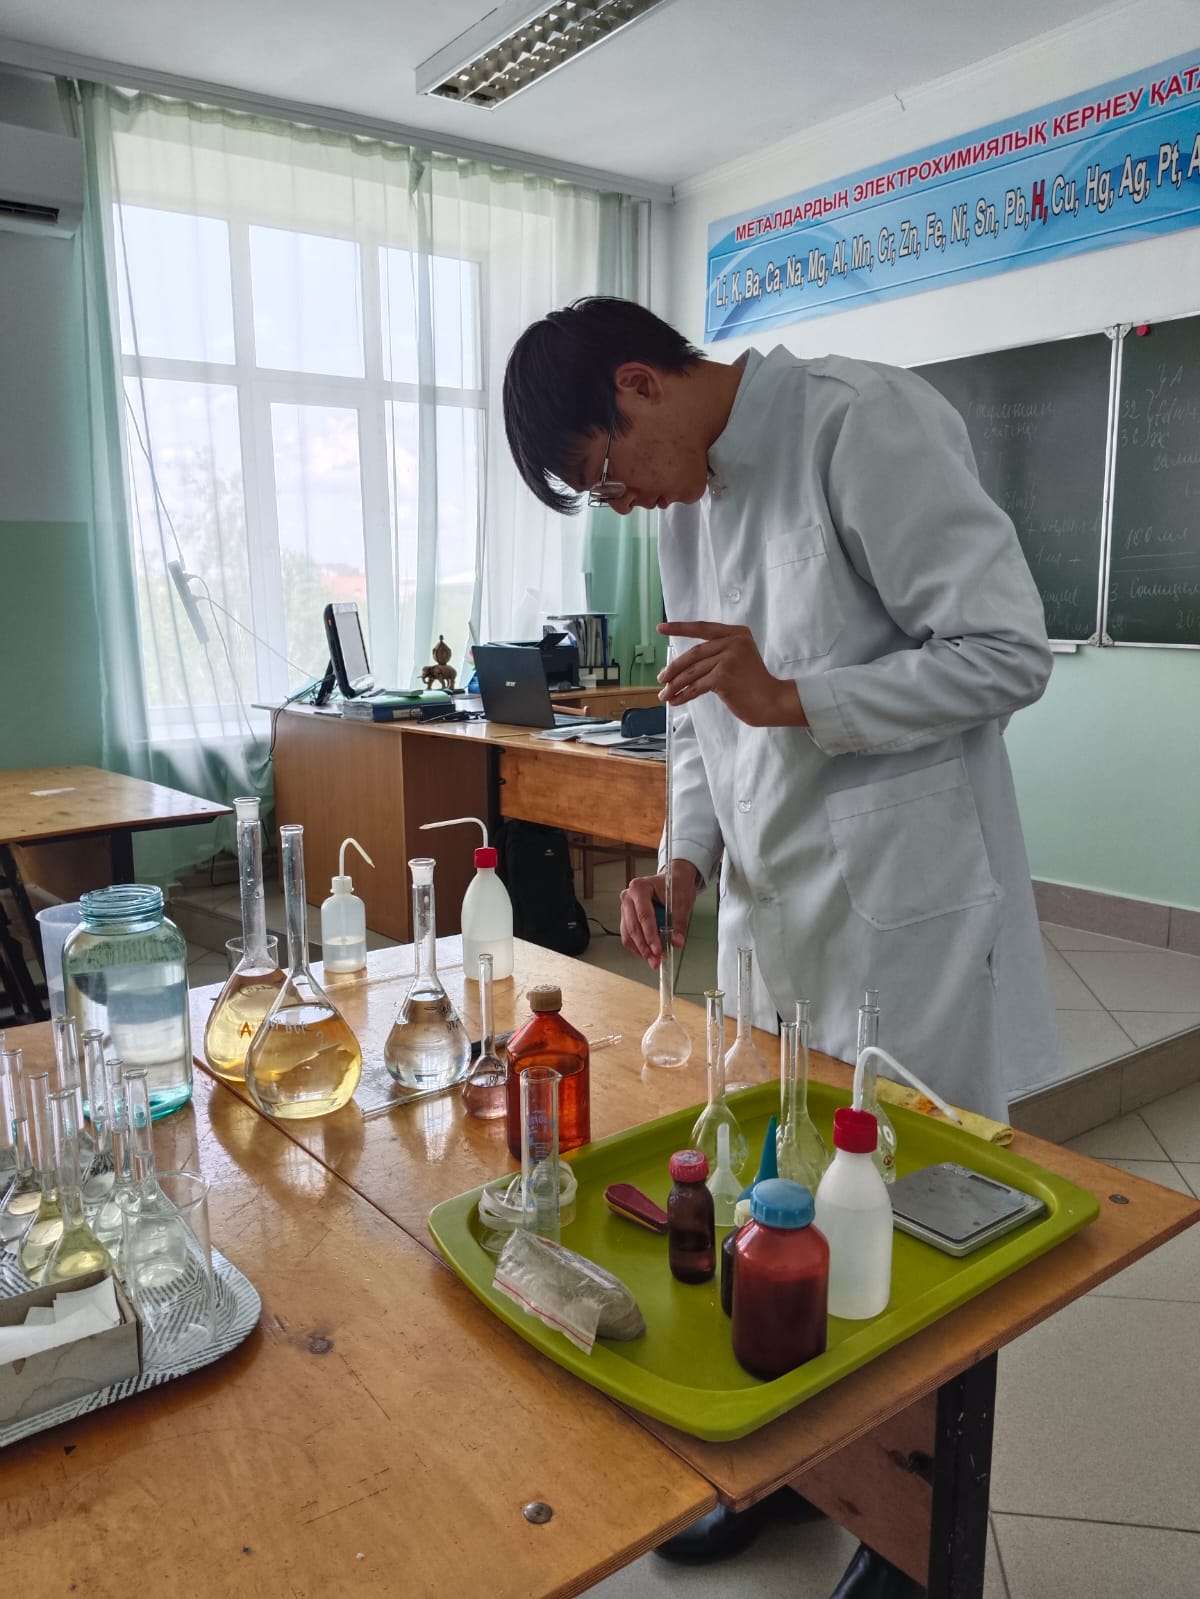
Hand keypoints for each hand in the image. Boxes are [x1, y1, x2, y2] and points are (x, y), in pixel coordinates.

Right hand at [620, 861, 699, 969]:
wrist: (674, 880)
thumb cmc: (676, 886)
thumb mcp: (682, 903)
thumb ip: (679, 923)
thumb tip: (677, 941)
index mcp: (640, 888)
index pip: (644, 916)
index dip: (650, 935)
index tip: (658, 950)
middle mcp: (628, 897)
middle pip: (633, 926)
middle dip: (645, 946)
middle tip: (656, 959)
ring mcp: (626, 907)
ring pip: (628, 933)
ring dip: (640, 949)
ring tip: (654, 960)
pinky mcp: (627, 916)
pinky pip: (629, 934)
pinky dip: (638, 946)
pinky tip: (648, 953)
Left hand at [657, 622, 806, 726]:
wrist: (773, 701)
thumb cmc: (755, 684)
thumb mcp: (739, 658)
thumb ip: (719, 653)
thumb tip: (685, 664)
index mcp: (737, 633)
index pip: (703, 628)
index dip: (680, 628)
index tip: (661, 628)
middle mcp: (733, 642)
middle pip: (695, 653)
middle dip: (675, 667)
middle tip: (661, 679)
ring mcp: (729, 658)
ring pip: (693, 671)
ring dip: (676, 684)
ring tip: (665, 694)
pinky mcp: (723, 676)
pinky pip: (697, 685)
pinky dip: (684, 694)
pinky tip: (676, 700)